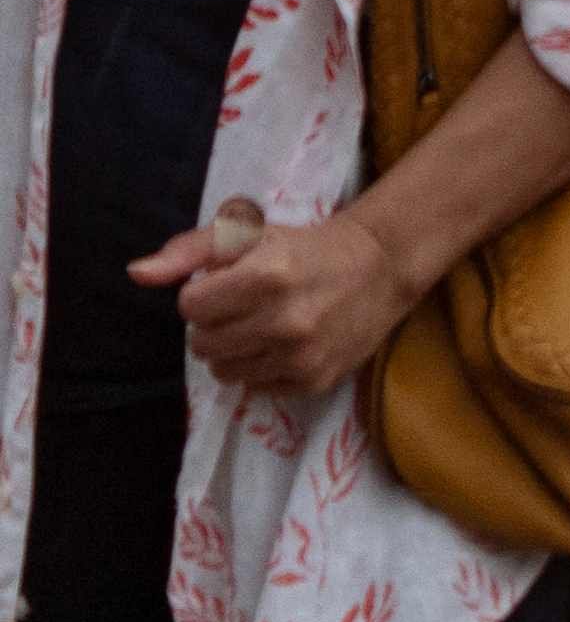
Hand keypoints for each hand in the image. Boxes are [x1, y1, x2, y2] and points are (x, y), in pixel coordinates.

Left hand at [147, 201, 418, 402]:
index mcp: (266, 276)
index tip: (228, 285)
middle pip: (201, 343)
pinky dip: (262, 368)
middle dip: (214, 325)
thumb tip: (136, 274)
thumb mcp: (248, 233)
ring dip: (233, 350)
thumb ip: (187, 251)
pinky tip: (284, 345)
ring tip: (261, 328)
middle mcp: (284, 321)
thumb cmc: (303, 247)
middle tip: (244, 308)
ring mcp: (302, 356)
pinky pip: (257, 387)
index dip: (203, 294)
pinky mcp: (316, 380)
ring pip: (224, 371)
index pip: (190, 307)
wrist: (380, 267)